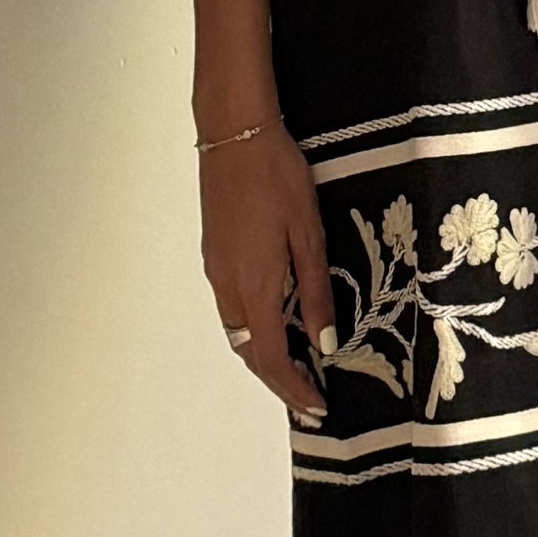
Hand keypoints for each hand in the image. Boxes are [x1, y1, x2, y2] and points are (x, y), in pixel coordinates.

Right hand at [199, 115, 335, 425]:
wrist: (234, 132)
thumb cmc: (277, 175)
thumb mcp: (307, 232)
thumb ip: (314, 291)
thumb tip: (324, 342)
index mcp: (254, 284)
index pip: (269, 357)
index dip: (292, 387)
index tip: (316, 404)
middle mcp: (227, 285)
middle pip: (247, 350)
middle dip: (277, 379)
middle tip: (308, 395)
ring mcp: (215, 268)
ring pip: (236, 329)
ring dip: (263, 353)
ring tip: (297, 363)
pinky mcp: (213, 252)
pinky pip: (231, 305)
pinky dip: (252, 325)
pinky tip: (276, 317)